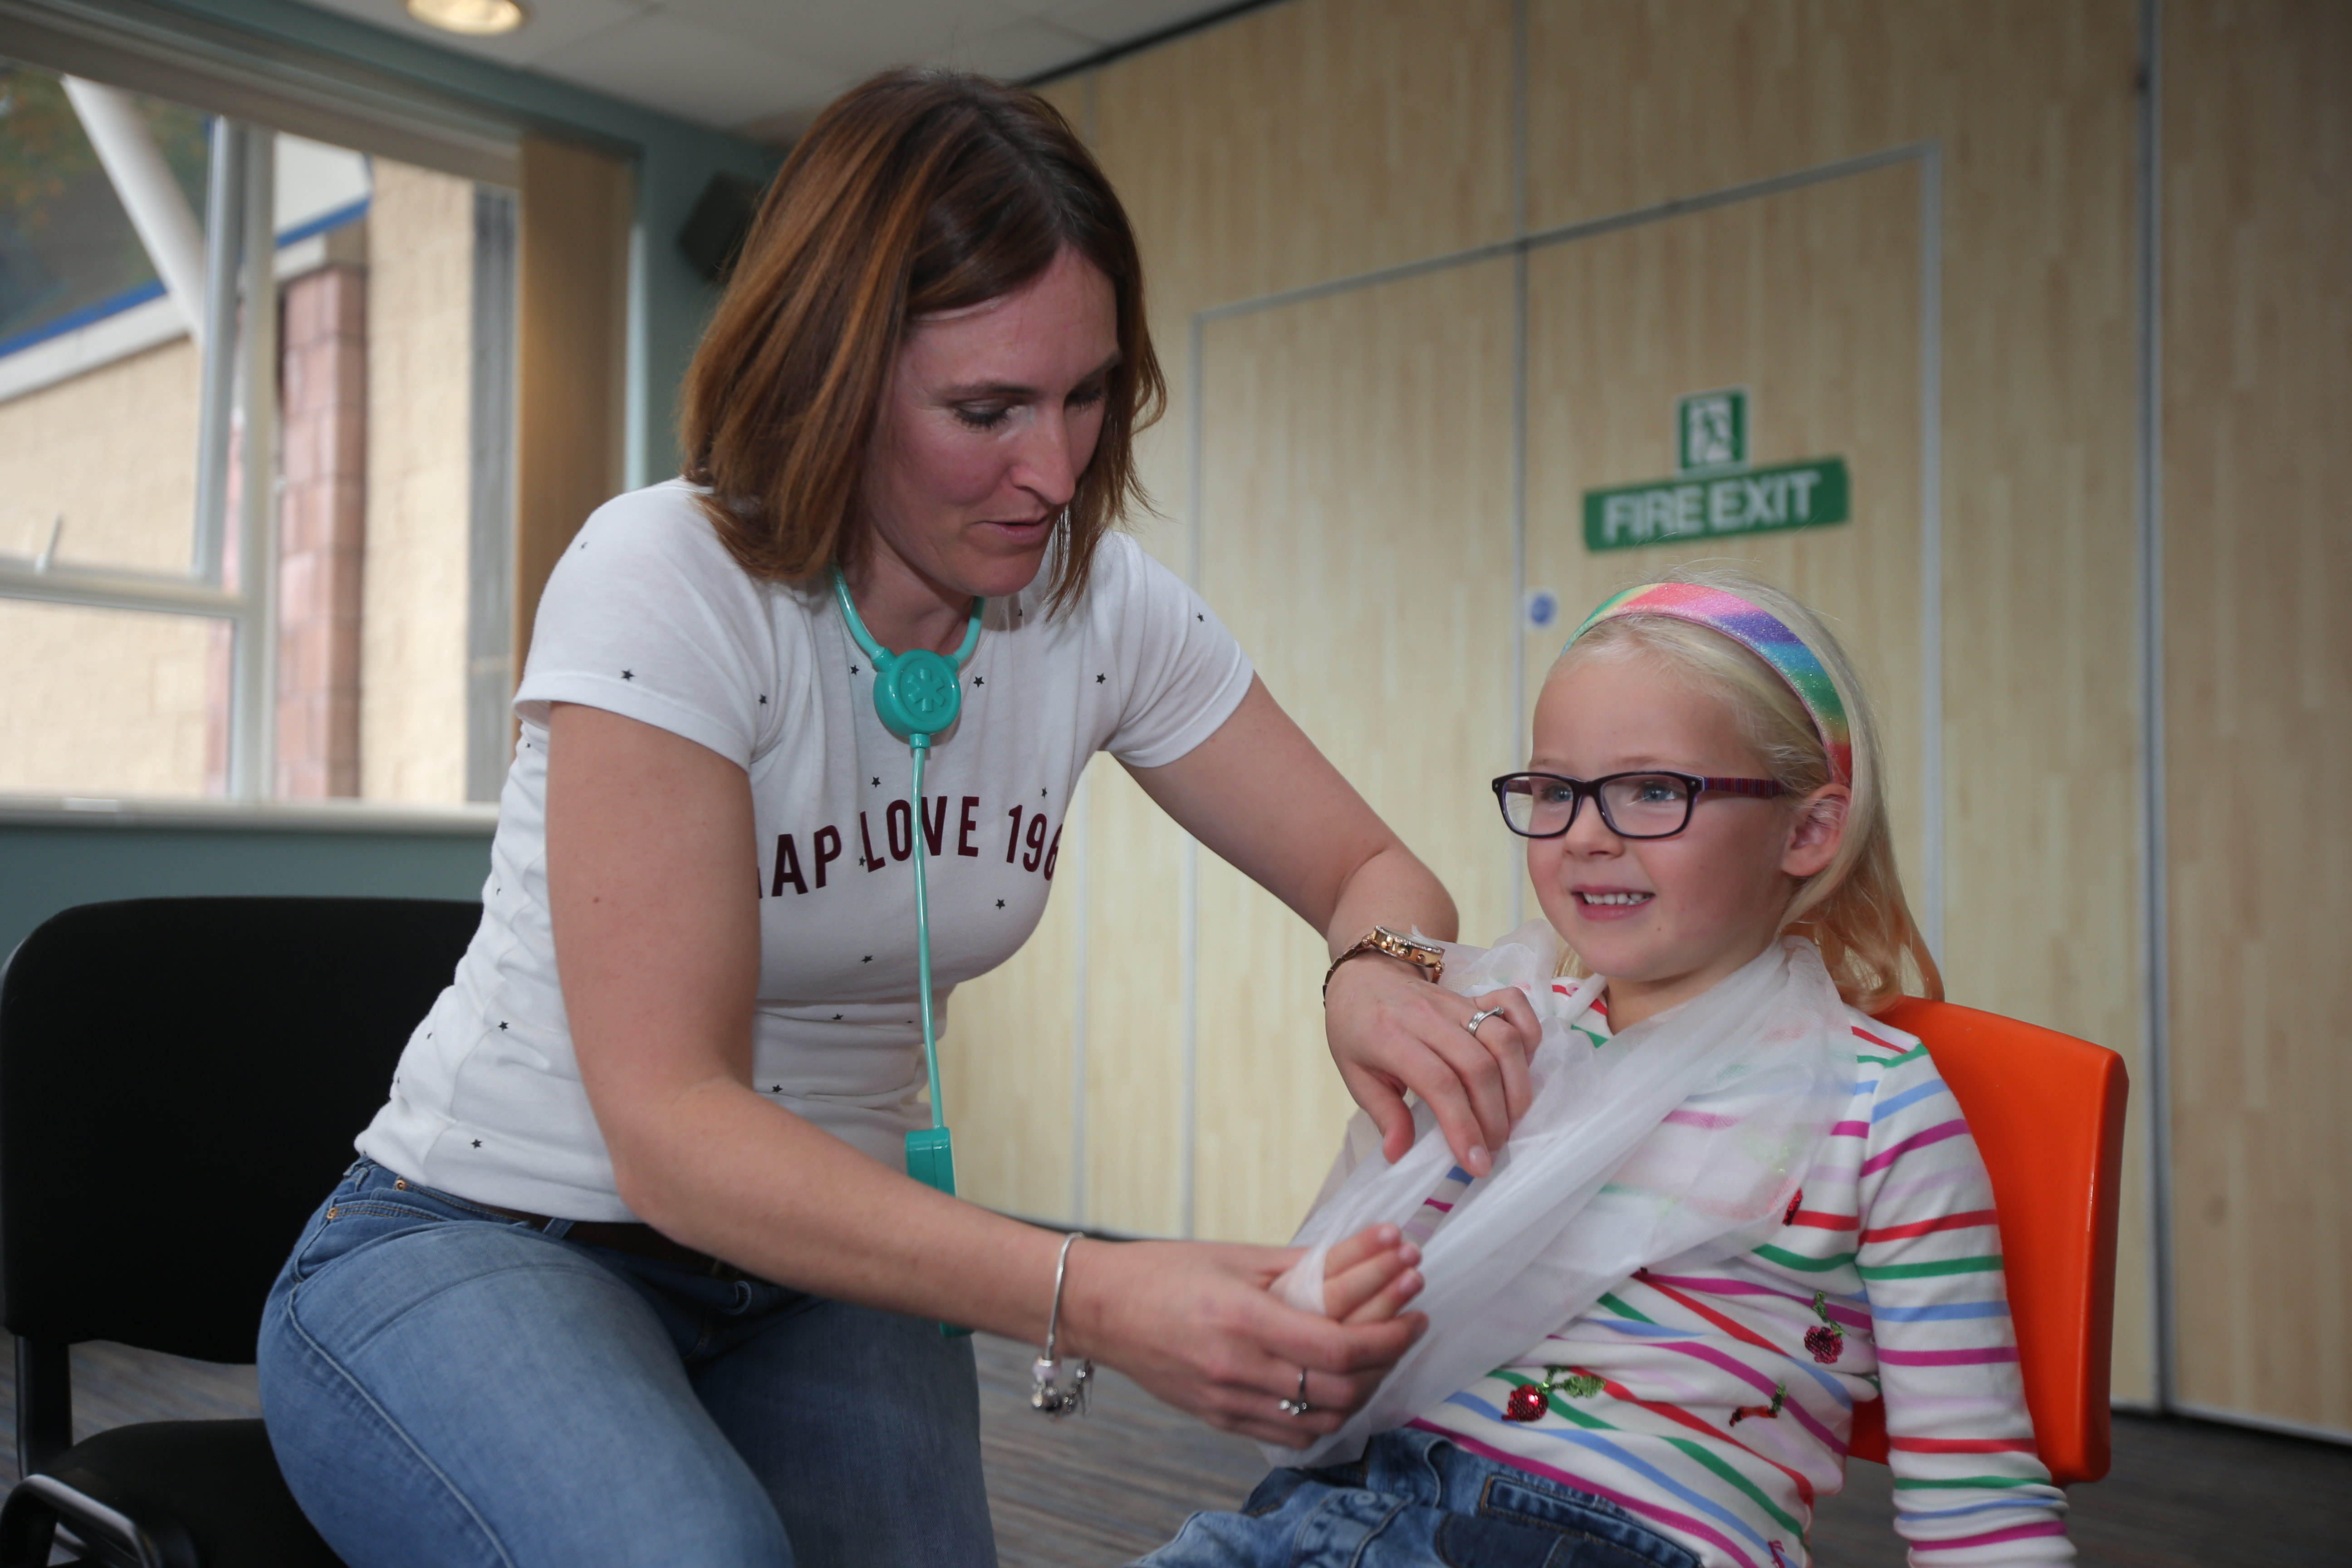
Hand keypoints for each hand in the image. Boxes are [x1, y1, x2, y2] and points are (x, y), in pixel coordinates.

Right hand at [1060, 1236, 1425, 1447]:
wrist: (1102, 1308)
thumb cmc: (1165, 1271)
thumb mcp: (1237, 1255)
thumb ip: (1304, 1263)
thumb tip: (1370, 1252)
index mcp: (1243, 1319)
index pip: (1337, 1347)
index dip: (1389, 1333)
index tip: (1416, 1305)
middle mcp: (1237, 1368)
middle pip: (1339, 1387)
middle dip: (1388, 1357)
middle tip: (1411, 1324)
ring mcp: (1227, 1401)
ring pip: (1322, 1418)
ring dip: (1363, 1390)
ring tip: (1381, 1355)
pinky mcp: (1220, 1419)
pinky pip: (1290, 1434)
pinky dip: (1325, 1416)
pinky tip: (1339, 1388)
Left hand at [1324, 958, 1540, 1176]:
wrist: (1363, 976)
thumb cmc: (1357, 1029)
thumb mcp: (1354, 1074)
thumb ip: (1382, 1113)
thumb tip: (1398, 1154)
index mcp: (1391, 1038)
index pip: (1439, 1084)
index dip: (1463, 1126)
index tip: (1475, 1163)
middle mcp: (1428, 1017)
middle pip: (1478, 1067)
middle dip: (1494, 1117)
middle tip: (1493, 1148)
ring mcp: (1455, 1003)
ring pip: (1503, 1040)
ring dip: (1516, 1087)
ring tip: (1510, 1121)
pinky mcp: (1474, 995)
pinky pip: (1514, 1005)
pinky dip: (1528, 1035)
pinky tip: (1522, 1069)